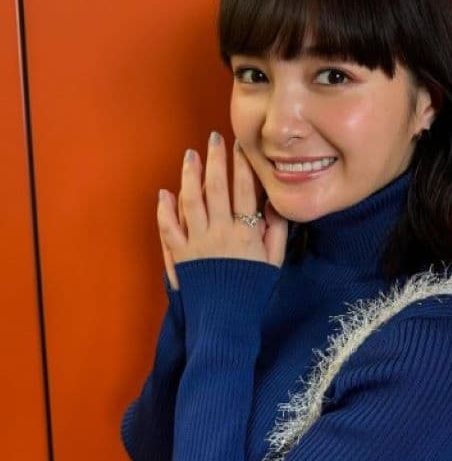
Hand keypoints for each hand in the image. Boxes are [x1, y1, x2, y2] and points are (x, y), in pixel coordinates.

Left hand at [157, 132, 287, 289]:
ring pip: (191, 201)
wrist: (225, 322)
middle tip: (214, 138)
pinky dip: (165, 210)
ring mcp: (197, 243)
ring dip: (190, 175)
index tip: (240, 146)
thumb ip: (276, 231)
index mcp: (246, 233)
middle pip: (216, 188)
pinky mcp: (179, 256)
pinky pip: (169, 229)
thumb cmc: (252, 292)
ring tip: (190, 155)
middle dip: (215, 160)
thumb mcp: (274, 262)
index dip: (242, 165)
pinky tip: (165, 193)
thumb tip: (273, 204)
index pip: (245, 190)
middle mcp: (220, 232)